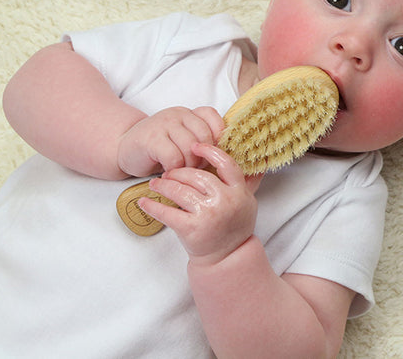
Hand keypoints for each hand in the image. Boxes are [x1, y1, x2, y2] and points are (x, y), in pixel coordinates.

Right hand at [117, 106, 223, 176]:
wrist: (124, 148)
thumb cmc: (158, 148)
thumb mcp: (182, 139)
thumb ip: (200, 140)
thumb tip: (225, 156)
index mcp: (189, 113)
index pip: (212, 118)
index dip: (216, 138)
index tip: (210, 154)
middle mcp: (178, 114)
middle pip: (204, 137)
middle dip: (203, 157)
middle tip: (195, 168)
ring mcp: (164, 124)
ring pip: (190, 148)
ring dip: (189, 166)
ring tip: (181, 171)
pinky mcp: (151, 139)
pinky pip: (174, 157)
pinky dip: (174, 169)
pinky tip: (168, 171)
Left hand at [139, 143, 263, 265]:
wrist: (227, 257)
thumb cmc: (235, 227)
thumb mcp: (248, 202)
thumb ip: (249, 182)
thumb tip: (258, 161)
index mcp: (239, 191)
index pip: (225, 164)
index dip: (209, 152)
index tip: (195, 147)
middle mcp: (225, 201)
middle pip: (196, 176)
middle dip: (178, 172)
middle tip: (168, 173)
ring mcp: (208, 214)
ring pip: (180, 191)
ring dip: (163, 185)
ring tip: (155, 184)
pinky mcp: (192, 229)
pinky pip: (167, 213)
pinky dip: (152, 206)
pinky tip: (144, 202)